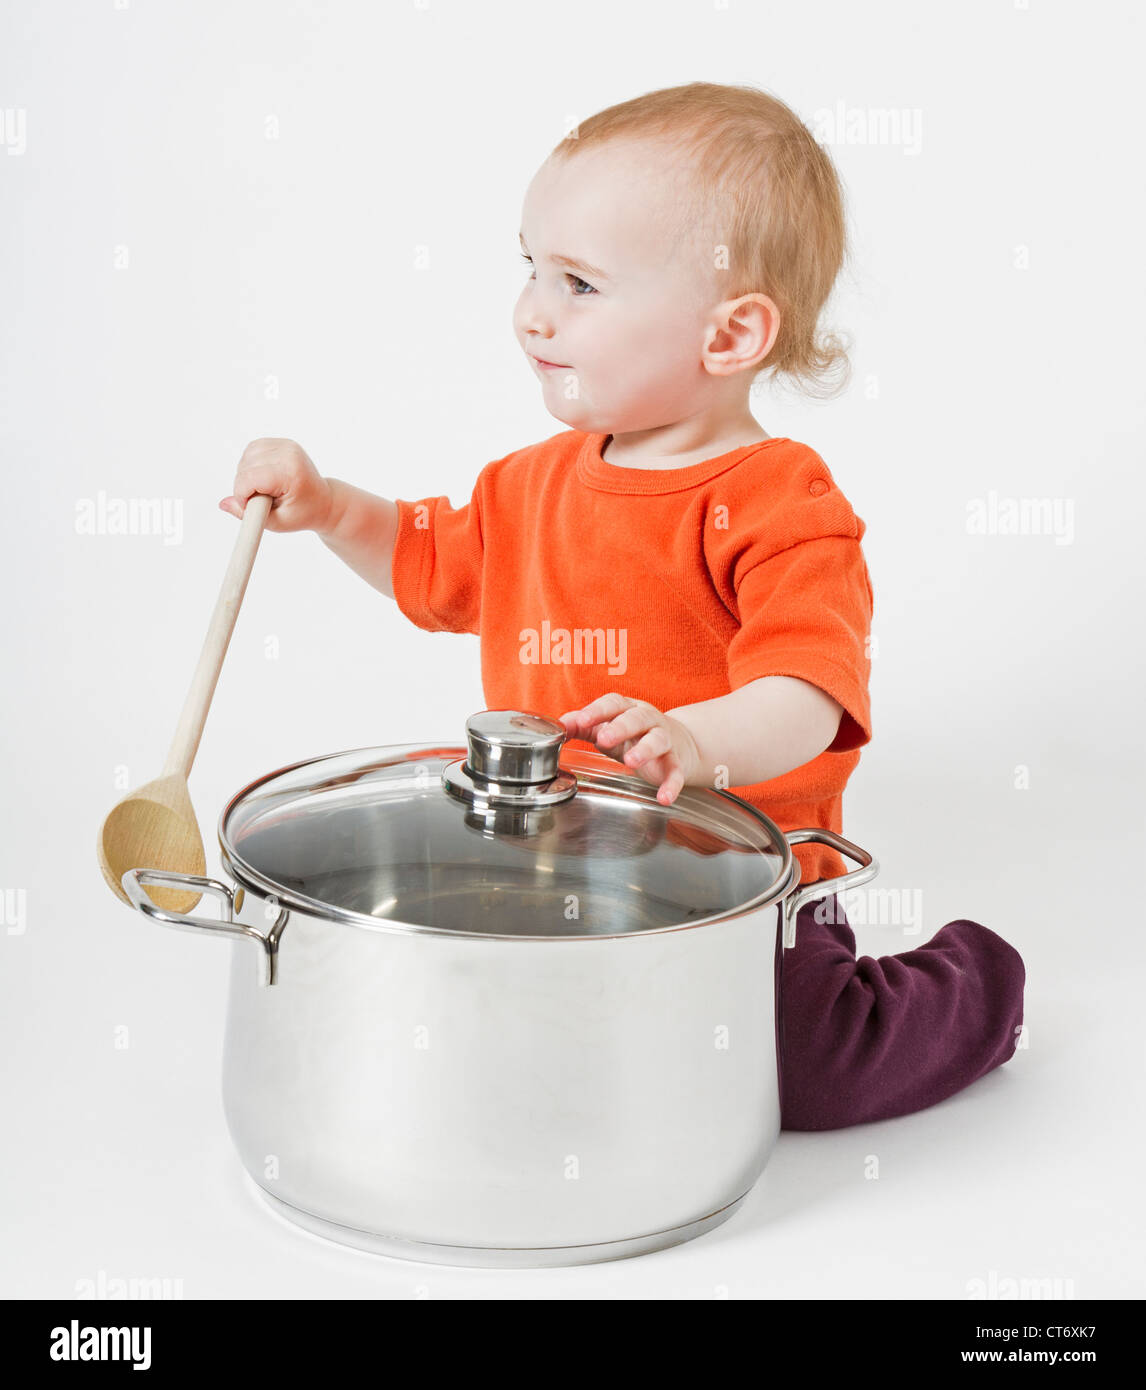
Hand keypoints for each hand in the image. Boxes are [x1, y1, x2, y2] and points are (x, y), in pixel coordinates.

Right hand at [219, 438, 335, 533]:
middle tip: (263, 500)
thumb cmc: (303, 514)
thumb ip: (248, 515)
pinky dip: (251, 465)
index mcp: (291, 473)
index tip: (253, 506)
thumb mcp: (277, 523)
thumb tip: (223, 503)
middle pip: (245, 467)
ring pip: (246, 457)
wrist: (324, 502)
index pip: (249, 478)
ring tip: (265, 489)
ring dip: (247, 475)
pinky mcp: (281, 442)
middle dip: (245, 486)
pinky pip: (252, 450)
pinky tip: (264, 477)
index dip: (243, 495)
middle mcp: (289, 453)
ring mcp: (286, 445)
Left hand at [558, 694, 700, 805]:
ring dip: (645, 749)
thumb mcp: (607, 727)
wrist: (679, 742)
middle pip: (637, 718)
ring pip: (658, 740)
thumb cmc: (634, 734)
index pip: (613, 703)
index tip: (581, 721)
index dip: (597, 711)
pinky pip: (676, 771)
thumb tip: (558, 726)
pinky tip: (664, 797)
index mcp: (627, 708)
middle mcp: (648, 719)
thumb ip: (582, 726)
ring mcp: (664, 739)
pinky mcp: (676, 761)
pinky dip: (672, 784)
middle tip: (604, 739)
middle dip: (620, 728)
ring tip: (631, 762)